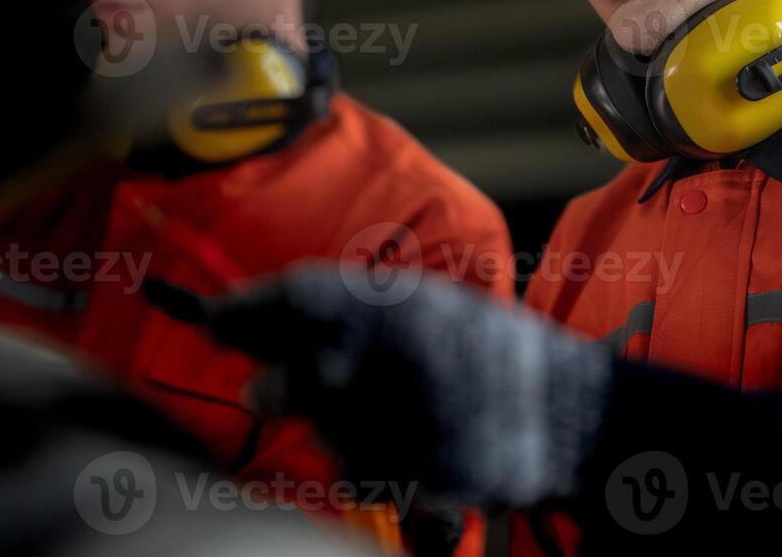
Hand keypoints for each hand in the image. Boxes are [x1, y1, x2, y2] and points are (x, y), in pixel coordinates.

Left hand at [145, 264, 614, 508]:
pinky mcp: (403, 482)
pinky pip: (355, 482)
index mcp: (387, 305)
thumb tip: (274, 314)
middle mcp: (377, 361)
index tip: (210, 318)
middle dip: (271, 391)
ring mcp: (389, 427)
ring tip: (396, 417)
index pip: (287, 299)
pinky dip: (373, 473)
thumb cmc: (496, 353)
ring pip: (316, 440)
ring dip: (334, 433)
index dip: (239, 311)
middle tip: (269, 391)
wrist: (572, 415)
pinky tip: (414, 451)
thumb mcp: (428, 306)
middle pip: (274, 387)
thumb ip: (354, 311)